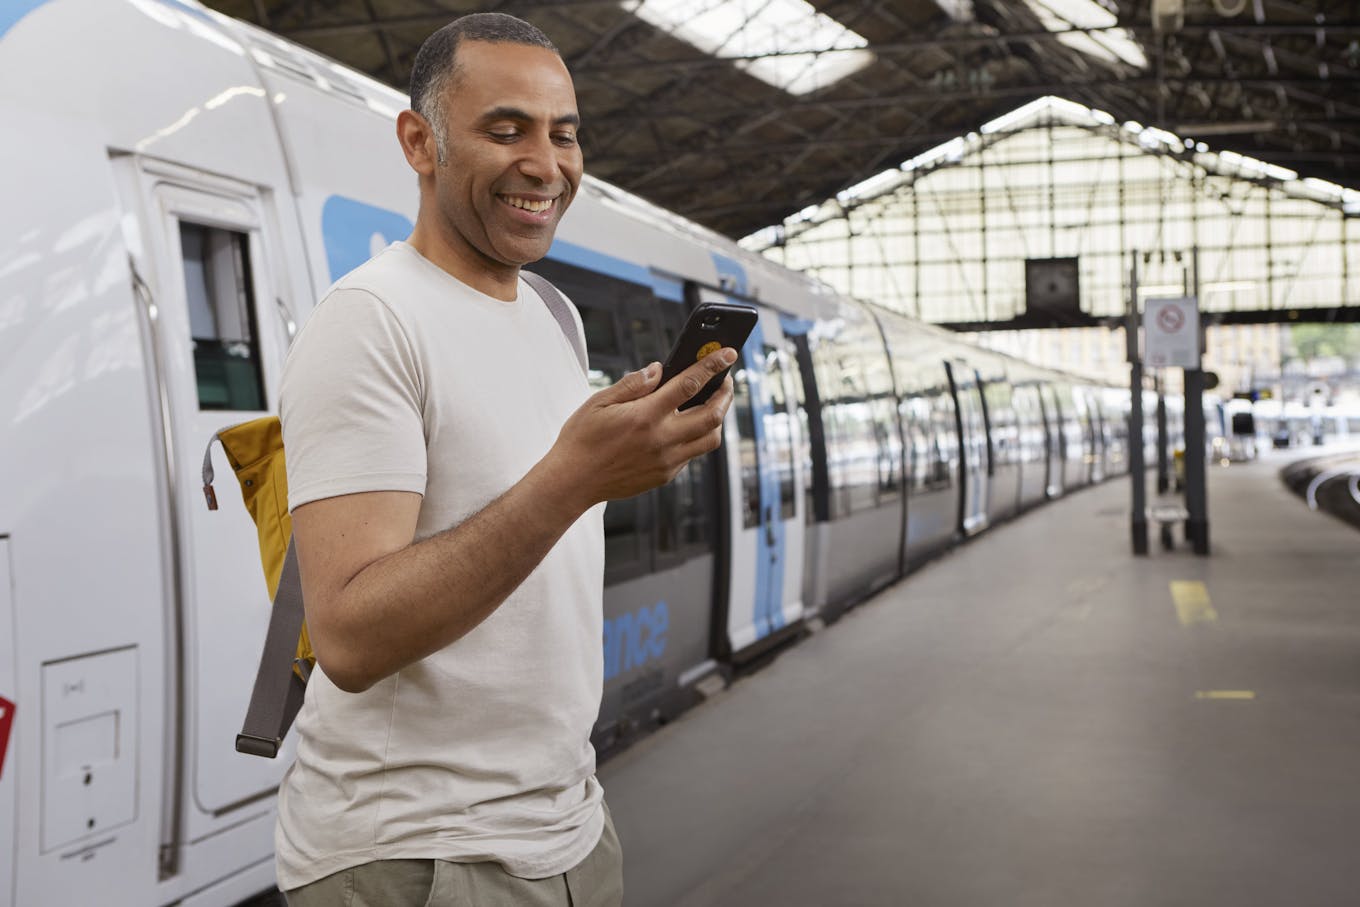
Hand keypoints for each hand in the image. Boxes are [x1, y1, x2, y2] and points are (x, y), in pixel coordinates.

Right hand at [546, 347, 736, 507]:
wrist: (573, 481)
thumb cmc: (582, 438)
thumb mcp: (599, 402)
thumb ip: (632, 384)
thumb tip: (658, 369)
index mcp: (645, 415)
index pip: (690, 384)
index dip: (712, 365)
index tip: (728, 353)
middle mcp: (661, 439)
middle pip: (713, 415)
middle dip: (726, 394)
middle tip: (726, 381)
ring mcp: (666, 460)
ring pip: (710, 439)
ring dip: (717, 419)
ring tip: (712, 404)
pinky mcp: (665, 475)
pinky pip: (692, 454)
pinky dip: (696, 437)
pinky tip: (686, 426)